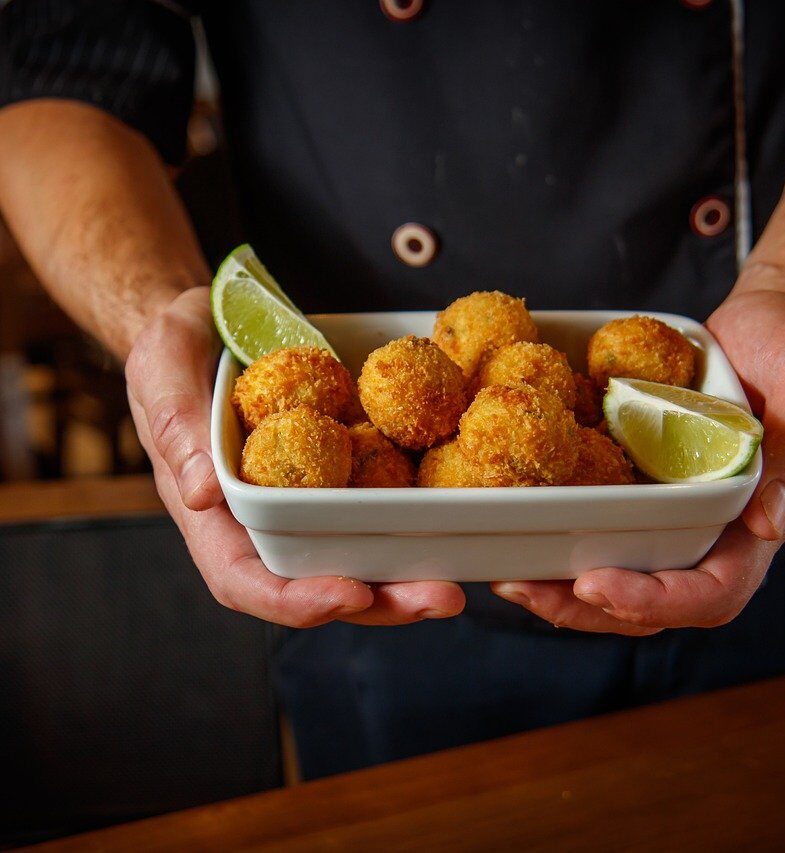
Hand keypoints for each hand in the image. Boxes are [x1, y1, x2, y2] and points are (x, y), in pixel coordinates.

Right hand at [125, 287, 464, 626]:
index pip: (247, 580)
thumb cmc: (175, 347)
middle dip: (380, 601)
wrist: (215, 322)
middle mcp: (263, 521)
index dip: (297, 601)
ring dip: (407, 575)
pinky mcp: (338, 470)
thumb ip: (177, 426)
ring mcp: (305, 499)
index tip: (352, 594)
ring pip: (356, 554)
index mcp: (213, 514)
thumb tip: (200, 494)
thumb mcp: (162, 371)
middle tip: (442, 598)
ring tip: (461, 580)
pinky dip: (414, 520)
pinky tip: (455, 518)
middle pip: (318, 582)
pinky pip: (374, 502)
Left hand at [491, 284, 784, 634]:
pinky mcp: (639, 483)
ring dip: (560, 585)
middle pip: (650, 600)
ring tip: (507, 578)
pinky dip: (559, 536)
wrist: (762, 320)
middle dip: (585, 606)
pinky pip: (599, 523)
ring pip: (617, 571)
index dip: (654, 600)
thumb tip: (770, 523)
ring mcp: (670, 510)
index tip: (595, 585)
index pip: (711, 593)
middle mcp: (709, 531)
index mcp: (754, 527)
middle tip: (523, 590)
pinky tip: (515, 529)